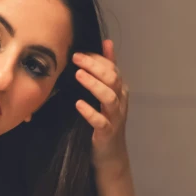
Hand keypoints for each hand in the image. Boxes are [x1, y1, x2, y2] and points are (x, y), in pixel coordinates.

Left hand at [72, 40, 129, 166]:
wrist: (110, 154)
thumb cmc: (105, 120)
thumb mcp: (106, 92)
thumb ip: (106, 69)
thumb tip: (106, 41)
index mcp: (119, 90)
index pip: (112, 68)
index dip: (98, 58)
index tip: (80, 51)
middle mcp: (120, 102)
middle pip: (113, 79)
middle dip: (95, 66)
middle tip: (76, 58)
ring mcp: (114, 118)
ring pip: (109, 98)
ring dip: (94, 85)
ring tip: (78, 75)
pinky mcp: (106, 133)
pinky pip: (100, 122)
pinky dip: (90, 112)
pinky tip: (78, 104)